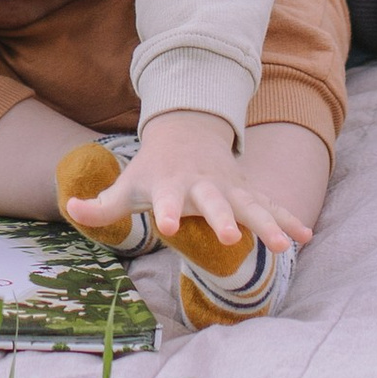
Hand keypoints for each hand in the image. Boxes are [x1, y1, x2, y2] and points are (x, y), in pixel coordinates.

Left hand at [62, 108, 315, 255]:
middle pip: (215, 202)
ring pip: (253, 205)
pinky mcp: (248, 192)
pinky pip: (271, 206)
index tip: (166, 225)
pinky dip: (288, 219)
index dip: (167, 211)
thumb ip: (103, 204)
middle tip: (231, 237)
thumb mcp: (128, 184)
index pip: (168, 199)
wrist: (188, 131)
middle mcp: (204, 186)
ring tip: (287, 246)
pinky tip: (305, 237)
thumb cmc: (153, 168)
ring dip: (269, 223)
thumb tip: (71, 209)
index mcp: (173, 185)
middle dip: (223, 218)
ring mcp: (230, 188)